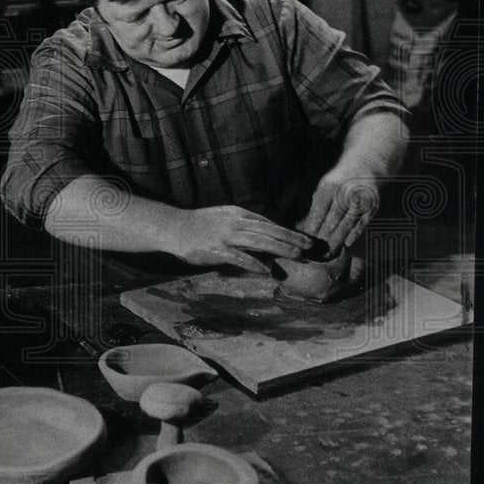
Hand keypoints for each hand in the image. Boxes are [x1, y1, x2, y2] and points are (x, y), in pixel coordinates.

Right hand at [173, 206, 314, 272]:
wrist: (173, 228)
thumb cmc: (199, 225)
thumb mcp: (223, 217)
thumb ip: (242, 224)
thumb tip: (264, 235)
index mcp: (237, 214)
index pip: (268, 222)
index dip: (287, 231)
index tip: (303, 239)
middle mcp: (234, 223)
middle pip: (268, 230)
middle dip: (291, 238)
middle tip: (309, 246)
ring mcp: (225, 236)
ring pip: (259, 241)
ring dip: (280, 248)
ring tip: (297, 255)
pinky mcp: (215, 250)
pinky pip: (239, 257)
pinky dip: (254, 263)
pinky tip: (266, 270)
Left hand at [299, 166, 379, 254]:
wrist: (365, 167)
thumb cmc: (338, 182)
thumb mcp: (323, 187)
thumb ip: (316, 205)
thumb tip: (304, 227)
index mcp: (328, 188)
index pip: (319, 213)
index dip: (313, 229)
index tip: (308, 242)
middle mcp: (344, 194)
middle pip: (332, 221)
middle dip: (324, 238)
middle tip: (317, 252)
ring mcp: (360, 200)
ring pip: (346, 224)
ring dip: (337, 240)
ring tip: (329, 253)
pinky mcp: (371, 206)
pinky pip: (362, 223)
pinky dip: (354, 234)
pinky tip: (347, 244)